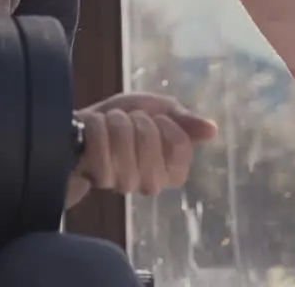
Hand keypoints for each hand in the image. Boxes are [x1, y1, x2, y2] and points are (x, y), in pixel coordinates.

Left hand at [66, 92, 217, 206]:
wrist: (80, 129)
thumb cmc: (122, 120)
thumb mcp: (156, 109)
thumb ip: (185, 120)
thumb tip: (213, 130)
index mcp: (172, 168)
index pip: (181, 147)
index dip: (166, 125)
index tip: (156, 118)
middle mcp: (151, 183)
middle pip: (151, 143)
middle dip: (136, 121)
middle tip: (129, 120)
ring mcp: (124, 184)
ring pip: (124, 146)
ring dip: (114, 123)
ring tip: (109, 122)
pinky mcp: (98, 179)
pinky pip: (100, 149)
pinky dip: (96, 127)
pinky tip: (93, 130)